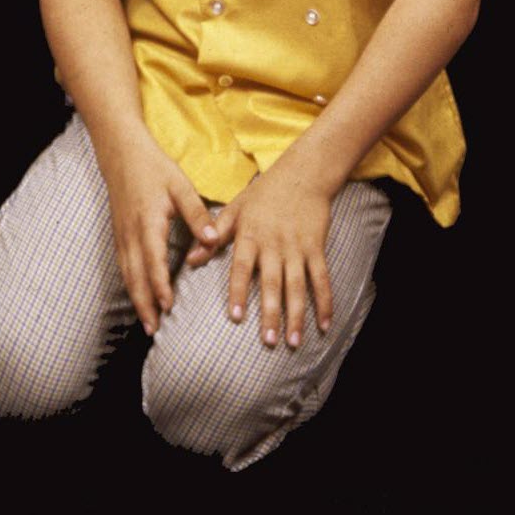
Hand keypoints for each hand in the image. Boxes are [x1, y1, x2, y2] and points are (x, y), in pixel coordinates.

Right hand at [97, 128, 223, 334]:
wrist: (121, 151)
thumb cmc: (153, 166)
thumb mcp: (180, 185)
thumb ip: (197, 213)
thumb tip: (212, 240)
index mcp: (148, 222)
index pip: (153, 260)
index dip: (159, 285)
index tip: (168, 306)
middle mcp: (131, 233)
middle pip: (135, 276)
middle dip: (144, 305)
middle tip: (153, 331)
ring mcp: (122, 235)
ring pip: (127, 274)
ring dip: (136, 300)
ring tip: (147, 324)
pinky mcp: (119, 234)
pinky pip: (123, 266)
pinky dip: (130, 286)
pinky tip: (137, 298)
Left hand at [219, 160, 338, 346]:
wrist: (303, 172)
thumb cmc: (264, 193)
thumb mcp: (235, 208)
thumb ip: (214, 235)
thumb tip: (190, 260)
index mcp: (251, 234)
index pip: (242, 266)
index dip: (238, 291)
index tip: (235, 316)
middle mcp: (274, 243)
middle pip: (272, 282)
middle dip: (271, 313)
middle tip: (269, 341)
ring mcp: (297, 247)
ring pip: (297, 285)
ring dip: (297, 315)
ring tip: (293, 342)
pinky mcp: (317, 247)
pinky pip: (321, 278)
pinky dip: (325, 302)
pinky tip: (325, 324)